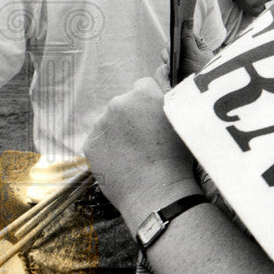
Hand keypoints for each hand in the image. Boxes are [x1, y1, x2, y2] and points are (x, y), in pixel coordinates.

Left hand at [82, 77, 199, 230]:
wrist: (156, 192)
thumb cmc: (177, 157)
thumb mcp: (184, 121)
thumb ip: (171, 99)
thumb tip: (164, 82)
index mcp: (143, 93)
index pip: (144, 84)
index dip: (151, 101)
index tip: (157, 117)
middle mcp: (118, 103)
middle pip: (124, 103)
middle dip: (133, 115)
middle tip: (148, 138)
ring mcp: (101, 124)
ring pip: (110, 122)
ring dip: (119, 131)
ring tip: (136, 153)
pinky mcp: (90, 144)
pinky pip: (99, 140)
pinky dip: (108, 148)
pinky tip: (124, 161)